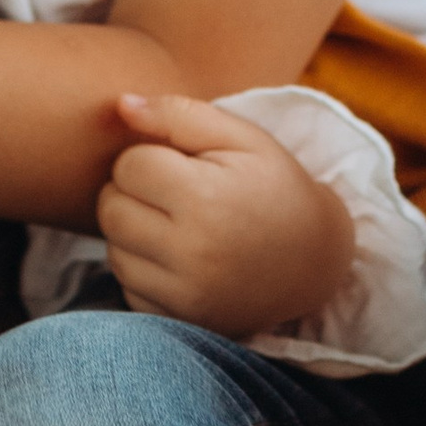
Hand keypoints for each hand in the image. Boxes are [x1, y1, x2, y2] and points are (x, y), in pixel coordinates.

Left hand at [98, 93, 355, 339]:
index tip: (182, 165)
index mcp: (206, 198)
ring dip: (133, 232)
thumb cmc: (274, 186)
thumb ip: (179, 114)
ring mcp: (184, 294)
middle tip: (172, 192)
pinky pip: (128, 287)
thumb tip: (120, 105)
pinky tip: (179, 258)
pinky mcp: (179, 320)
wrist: (315, 261)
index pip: (128, 166)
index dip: (150, 157)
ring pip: (113, 249)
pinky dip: (144, 269)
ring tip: (177, 224)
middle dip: (132, 193)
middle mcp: (191, 252)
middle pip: (111, 209)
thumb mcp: (242, 138)